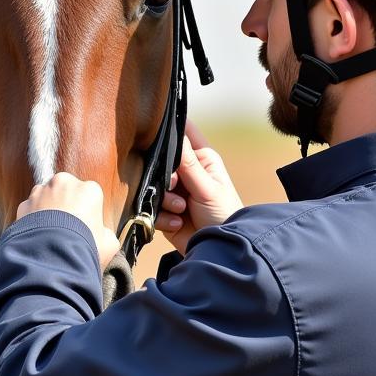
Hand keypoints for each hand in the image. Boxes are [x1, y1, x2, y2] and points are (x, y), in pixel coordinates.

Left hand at [17, 173, 121, 270]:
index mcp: (88, 189)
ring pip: (46, 196)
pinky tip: (37, 236)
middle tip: (67, 229)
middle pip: (66, 190)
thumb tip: (103, 235)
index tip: (86, 228)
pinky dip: (32, 219)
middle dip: (66, 205)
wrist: (51, 257)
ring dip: (48, 209)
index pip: (90, 196)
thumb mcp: (109, 244)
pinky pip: (30, 209)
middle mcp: (64, 183)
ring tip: (51, 233)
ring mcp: (41, 192)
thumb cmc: (84, 247)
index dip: (88, 213)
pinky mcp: (24, 204)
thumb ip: (106, 234)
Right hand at [155, 121, 243, 252]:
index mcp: (202, 159)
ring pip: (153, 186)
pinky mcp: (165, 212)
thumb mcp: (207, 186)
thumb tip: (175, 131)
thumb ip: (188, 162)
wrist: (220, 249)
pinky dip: (163, 217)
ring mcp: (174, 192)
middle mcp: (187, 173)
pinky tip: (178, 222)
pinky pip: (151, 207)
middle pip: (161, 161)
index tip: (157, 129)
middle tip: (175, 186)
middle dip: (165, 177)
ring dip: (166, 200)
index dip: (171, 126)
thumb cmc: (223, 214)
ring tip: (181, 210)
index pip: (184, 133)